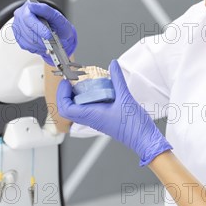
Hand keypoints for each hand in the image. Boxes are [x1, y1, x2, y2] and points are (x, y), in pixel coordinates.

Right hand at [12, 2, 77, 65]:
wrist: (60, 37)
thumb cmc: (58, 26)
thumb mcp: (57, 16)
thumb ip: (45, 10)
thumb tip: (32, 5)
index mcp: (28, 8)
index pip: (28, 18)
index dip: (38, 28)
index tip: (48, 35)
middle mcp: (20, 17)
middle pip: (27, 31)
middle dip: (42, 38)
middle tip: (52, 40)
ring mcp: (18, 28)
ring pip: (27, 40)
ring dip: (41, 44)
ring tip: (49, 42)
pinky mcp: (19, 38)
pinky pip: (27, 46)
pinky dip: (37, 48)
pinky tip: (43, 44)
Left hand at [56, 59, 172, 166]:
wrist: (144, 139)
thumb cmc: (134, 126)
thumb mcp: (125, 97)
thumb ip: (117, 80)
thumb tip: (113, 65)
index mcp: (92, 115)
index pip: (66, 108)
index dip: (62, 94)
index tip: (66, 82)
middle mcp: (92, 119)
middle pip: (69, 109)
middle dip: (66, 94)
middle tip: (72, 81)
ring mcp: (97, 120)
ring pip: (78, 109)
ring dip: (77, 97)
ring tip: (84, 84)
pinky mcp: (103, 119)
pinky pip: (89, 109)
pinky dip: (89, 99)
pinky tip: (100, 90)